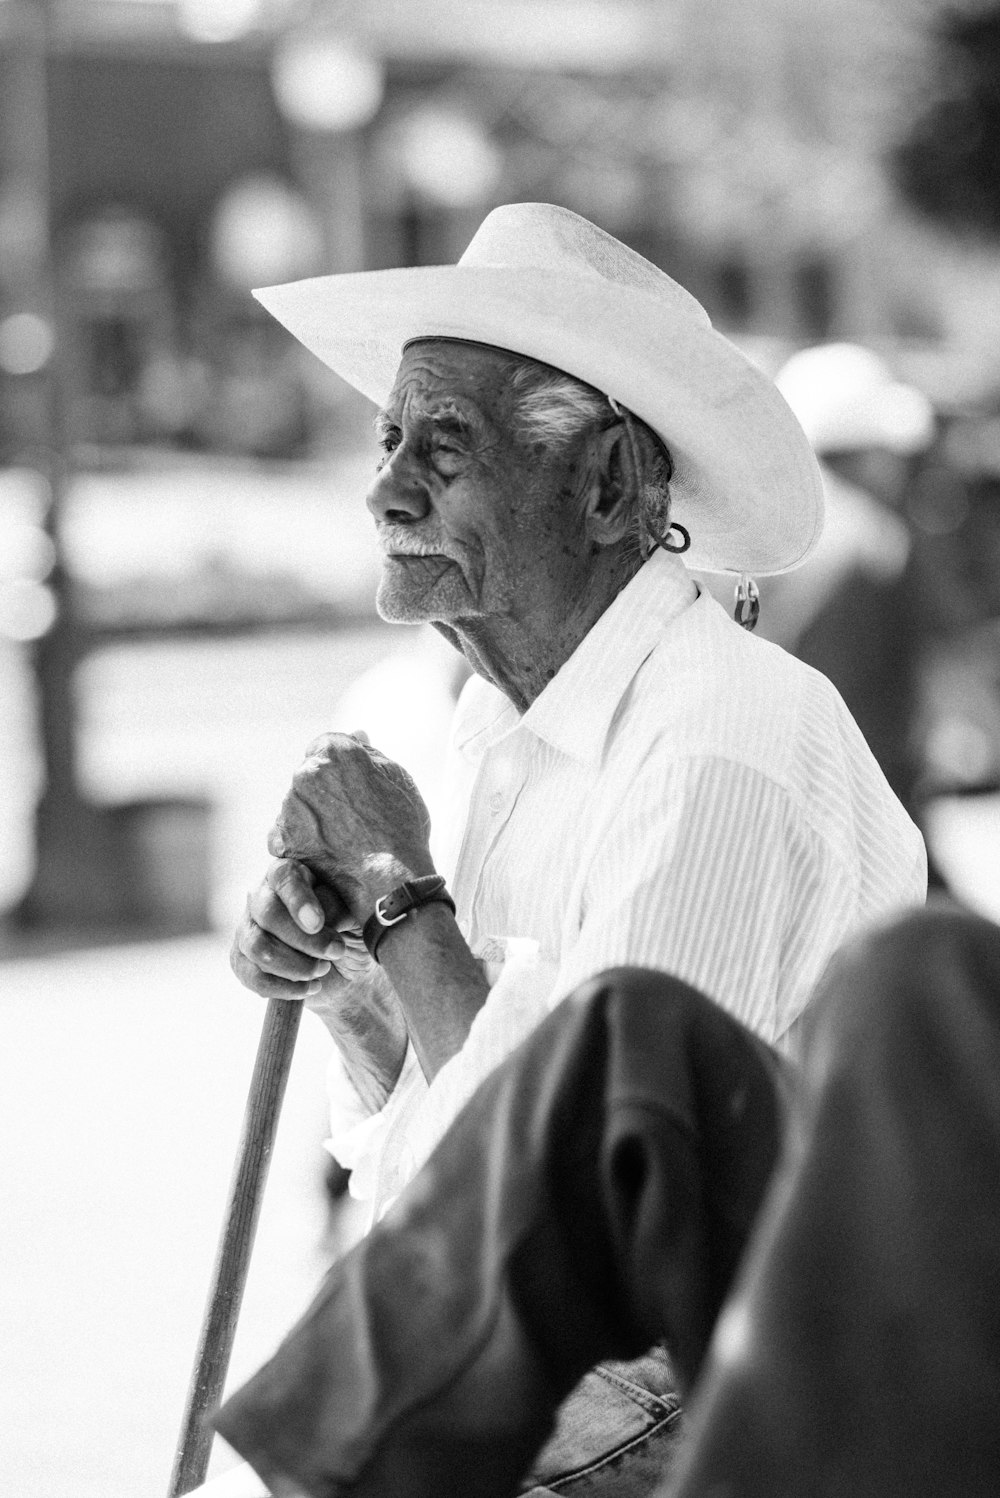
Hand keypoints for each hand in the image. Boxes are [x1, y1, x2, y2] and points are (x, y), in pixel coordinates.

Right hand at [230, 858, 407, 1103]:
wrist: (348, 971)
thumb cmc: (354, 931)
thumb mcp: (356, 915)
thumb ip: (339, 907)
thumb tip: (326, 916)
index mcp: (293, 873)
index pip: (284, 876)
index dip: (298, 900)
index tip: (318, 924)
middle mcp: (264, 895)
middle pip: (267, 912)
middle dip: (302, 939)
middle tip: (335, 952)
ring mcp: (250, 927)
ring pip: (256, 945)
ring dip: (294, 964)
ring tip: (322, 970)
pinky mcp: (243, 959)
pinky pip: (249, 974)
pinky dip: (282, 986)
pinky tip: (308, 989)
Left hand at [267, 732, 434, 924]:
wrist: (393, 879)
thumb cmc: (402, 828)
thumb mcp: (398, 778)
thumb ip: (370, 754)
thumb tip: (355, 735)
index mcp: (334, 751)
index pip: (327, 746)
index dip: (343, 767)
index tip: (355, 787)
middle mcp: (305, 774)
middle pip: (310, 775)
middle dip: (326, 790)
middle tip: (352, 816)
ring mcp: (291, 808)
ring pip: (297, 805)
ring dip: (313, 815)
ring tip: (343, 838)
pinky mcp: (283, 840)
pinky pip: (285, 834)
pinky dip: (301, 841)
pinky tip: (327, 851)